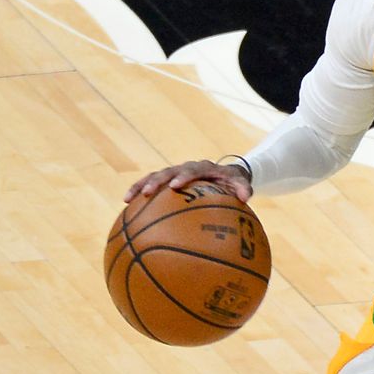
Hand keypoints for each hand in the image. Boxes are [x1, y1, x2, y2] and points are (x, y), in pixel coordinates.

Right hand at [124, 158, 251, 203]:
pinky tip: (127, 205)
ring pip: (154, 176)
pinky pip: (150, 185)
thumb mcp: (240, 183)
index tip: (175, 186)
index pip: (191, 170)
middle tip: (147, 191)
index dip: (183, 177)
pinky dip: (138, 193)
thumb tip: (246, 198)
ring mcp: (174, 174)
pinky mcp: (166, 180)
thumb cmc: (232, 181)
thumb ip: (243, 188)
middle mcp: (185, 168)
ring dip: (140, 186)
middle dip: (157, 181)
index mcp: (202, 167)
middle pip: (168, 171)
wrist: (223, 174)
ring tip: (127, 198)